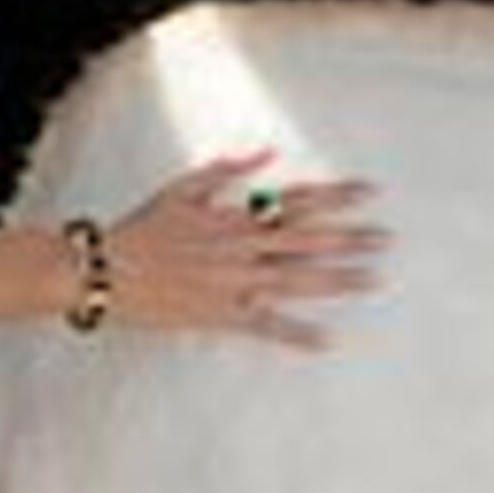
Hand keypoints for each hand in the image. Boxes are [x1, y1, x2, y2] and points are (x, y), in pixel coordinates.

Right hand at [93, 148, 384, 348]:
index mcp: (234, 216)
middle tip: (389, 239)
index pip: (296, 200)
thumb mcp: (183, 189)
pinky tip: (329, 340)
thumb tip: (267, 152)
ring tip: (376, 279)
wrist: (104, 270)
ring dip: (339, 279)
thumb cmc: (142, 228)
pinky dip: (298, 334)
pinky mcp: (222, 315)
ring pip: (298, 279)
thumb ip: (227, 169)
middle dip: (352, 238)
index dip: (336, 195)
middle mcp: (241, 248)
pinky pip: (266, 326)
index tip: (370, 191)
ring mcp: (234, 283)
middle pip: (308, 240)